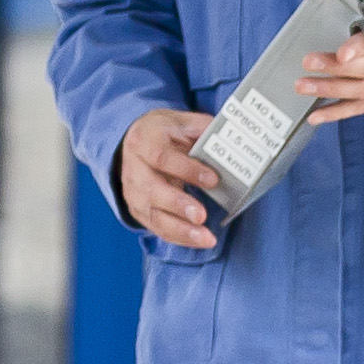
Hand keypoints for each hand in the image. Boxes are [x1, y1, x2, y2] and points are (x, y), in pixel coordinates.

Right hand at [114, 108, 228, 252]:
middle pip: (152, 190)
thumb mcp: (181, 122)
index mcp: (144, 142)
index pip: (162, 157)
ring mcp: (133, 193)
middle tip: (202, 216)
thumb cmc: (164, 133)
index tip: (213, 179)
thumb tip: (230, 140)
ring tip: (206, 238)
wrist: (135, 141)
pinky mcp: (138, 211)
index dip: (187, 169)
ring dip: (180, 230)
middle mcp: (134, 169)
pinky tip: (199, 241)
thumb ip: (202, 129)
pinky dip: (179, 237)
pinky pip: (157, 228)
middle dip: (178, 204)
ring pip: (153, 215)